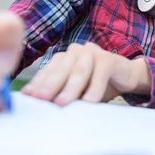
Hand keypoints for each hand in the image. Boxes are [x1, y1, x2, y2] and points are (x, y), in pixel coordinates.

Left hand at [21, 42, 150, 104]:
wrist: (126, 77)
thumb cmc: (97, 85)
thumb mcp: (76, 91)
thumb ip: (59, 93)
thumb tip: (36, 103)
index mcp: (64, 58)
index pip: (47, 70)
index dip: (38, 84)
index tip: (29, 97)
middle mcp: (75, 52)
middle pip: (60, 69)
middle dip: (50, 85)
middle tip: (41, 100)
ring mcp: (92, 52)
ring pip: (79, 71)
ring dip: (70, 88)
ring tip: (62, 103)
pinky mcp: (109, 59)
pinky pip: (100, 74)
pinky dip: (94, 89)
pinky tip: (90, 101)